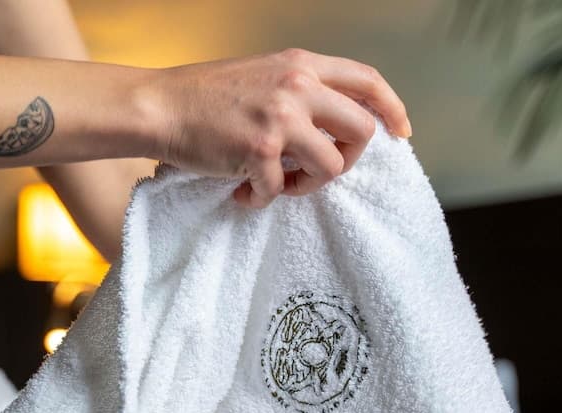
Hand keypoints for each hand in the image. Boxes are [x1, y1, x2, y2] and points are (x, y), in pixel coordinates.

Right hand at [141, 48, 410, 207]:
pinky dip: (261, 198)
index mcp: (302, 65)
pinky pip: (280, 191)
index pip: (368, 81)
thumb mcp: (265, 74)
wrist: (161, 106)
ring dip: (306, 186)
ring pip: (331, 168)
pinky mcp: (259, 151)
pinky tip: (242, 190)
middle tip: (317, 170)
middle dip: (348, 159)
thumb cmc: (206, 95)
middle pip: (361, 131)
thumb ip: (302, 90)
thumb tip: (334, 123)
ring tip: (277, 184)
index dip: (392, 109)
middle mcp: (298, 87)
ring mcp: (280, 119)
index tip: (400, 133)